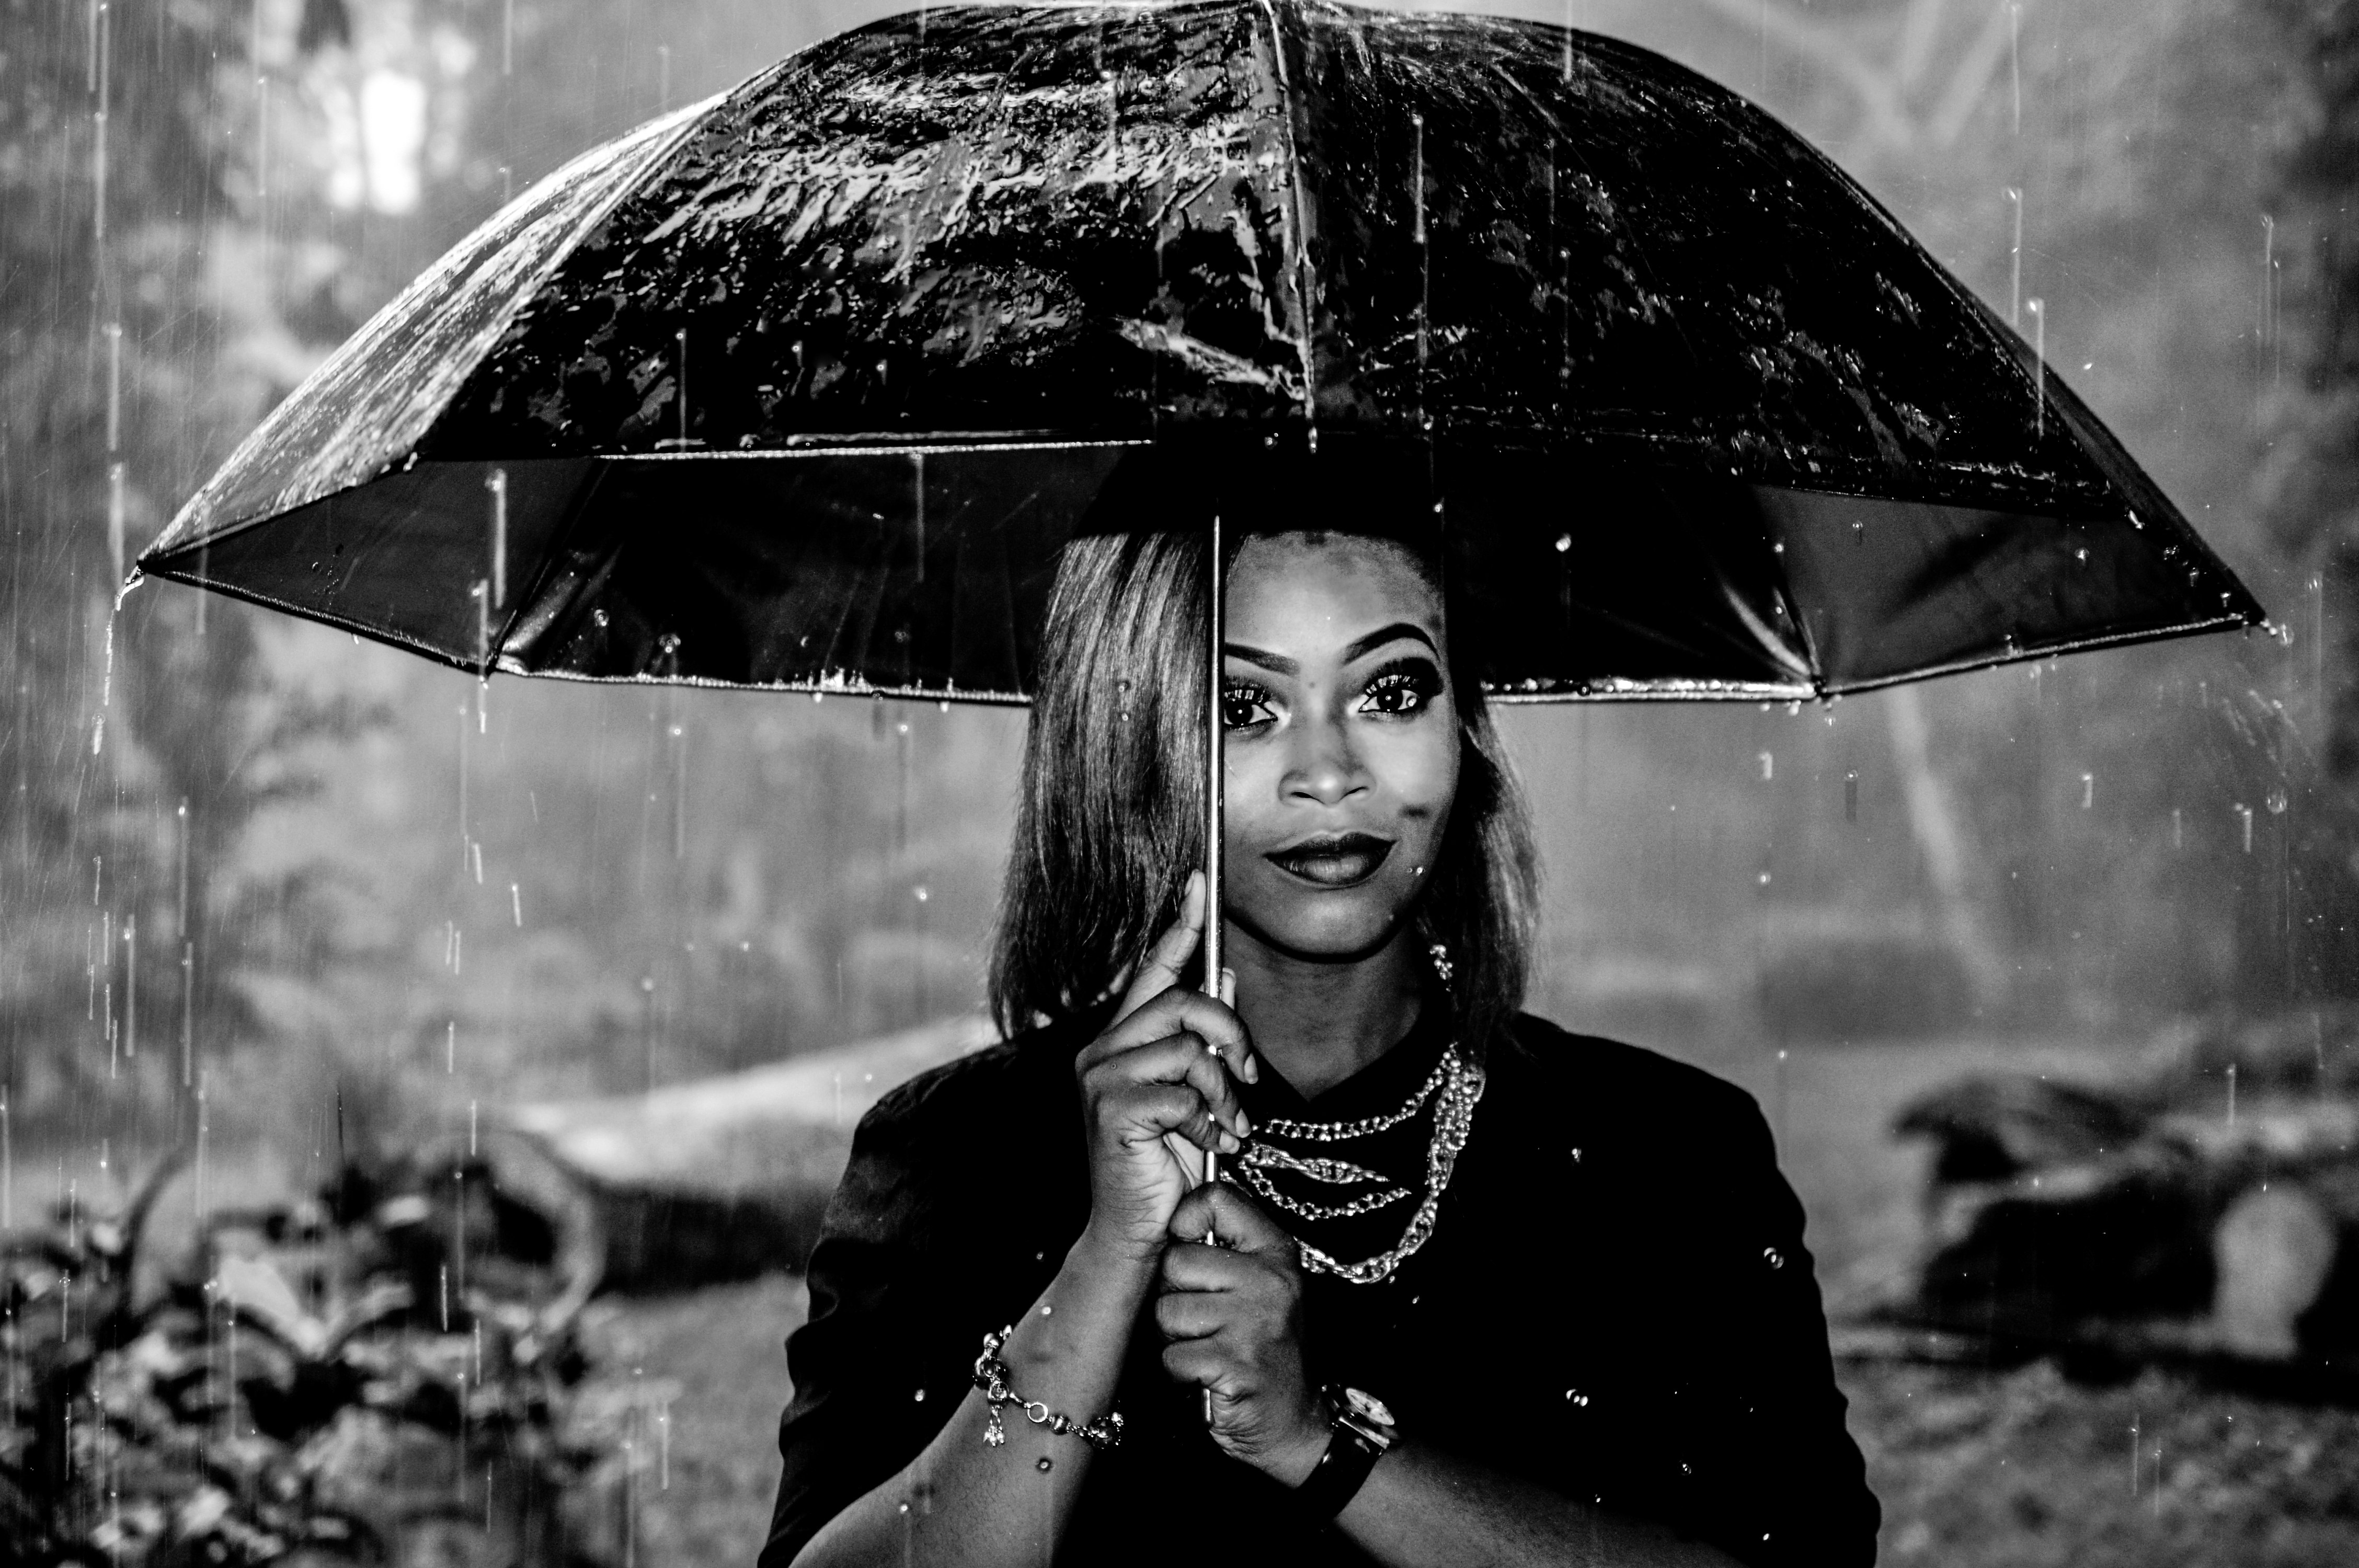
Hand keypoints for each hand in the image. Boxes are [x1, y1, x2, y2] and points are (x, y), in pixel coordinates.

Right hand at [1073, 872, 1260, 1264]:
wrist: (1135, 1233)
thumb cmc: (1165, 1165)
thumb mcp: (1195, 1094)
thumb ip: (1204, 1039)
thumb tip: (1225, 976)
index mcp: (1119, 1041)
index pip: (1152, 970)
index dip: (1179, 926)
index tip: (1201, 882)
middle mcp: (1102, 1051)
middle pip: (1183, 1002)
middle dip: (1231, 1037)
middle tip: (1247, 1080)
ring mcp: (1101, 1079)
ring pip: (1189, 1048)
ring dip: (1223, 1092)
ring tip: (1226, 1128)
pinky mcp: (1112, 1110)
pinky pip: (1184, 1093)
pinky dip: (1208, 1124)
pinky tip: (1206, 1148)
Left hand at [1156, 1183, 1329, 1485]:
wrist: (1292, 1423)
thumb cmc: (1263, 1350)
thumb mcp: (1260, 1286)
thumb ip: (1226, 1249)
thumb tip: (1172, 1218)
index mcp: (1275, 1252)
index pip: (1215, 1198)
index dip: (1185, 1220)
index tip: (1188, 1246)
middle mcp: (1270, 1280)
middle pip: (1177, 1261)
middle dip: (1175, 1297)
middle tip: (1203, 1321)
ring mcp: (1256, 1322)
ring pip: (1168, 1312)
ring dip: (1176, 1339)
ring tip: (1208, 1348)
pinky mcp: (1238, 1364)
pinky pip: (1173, 1356)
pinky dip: (1180, 1373)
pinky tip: (1207, 1375)